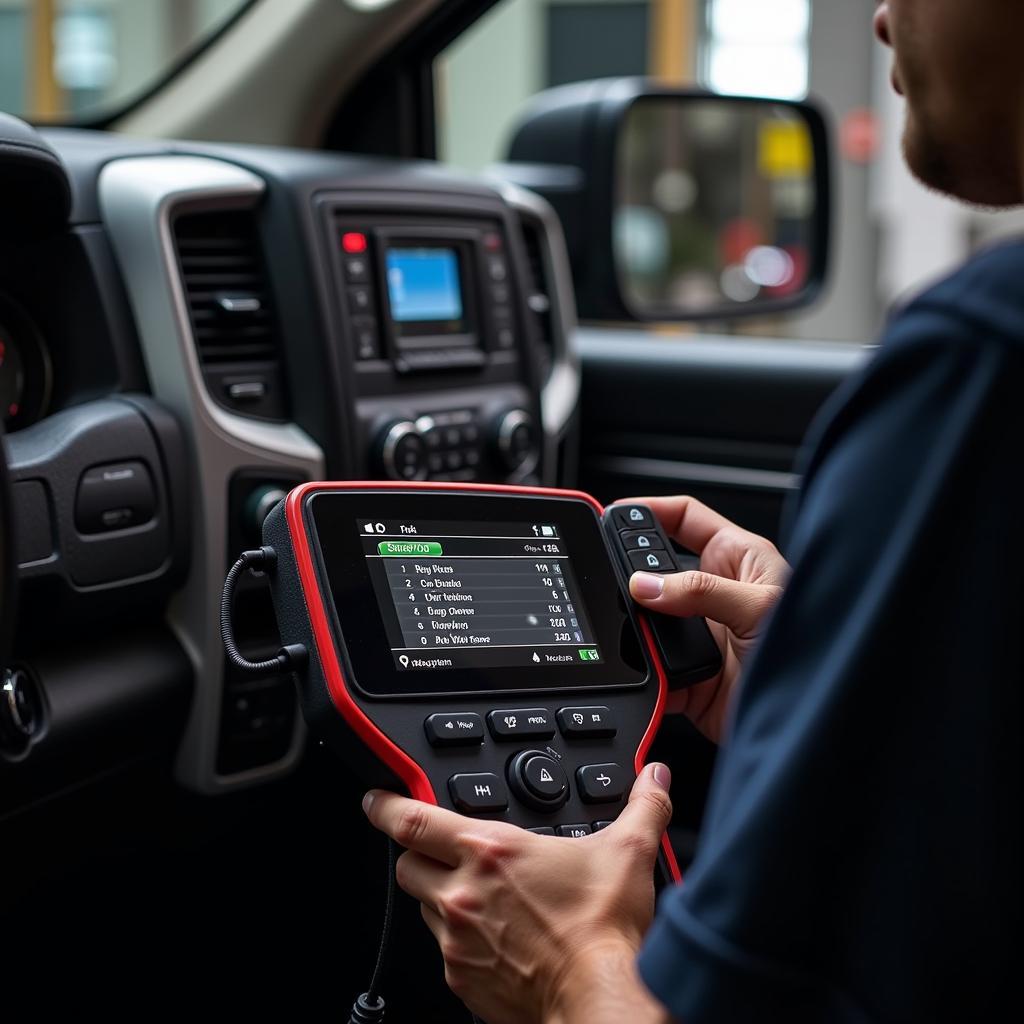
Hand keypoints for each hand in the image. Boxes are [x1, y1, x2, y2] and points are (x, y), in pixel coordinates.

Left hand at [363, 763, 674, 1023]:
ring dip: (440, 897)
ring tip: (478, 898)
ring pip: (423, 907)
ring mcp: (457, 940)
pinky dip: (457, 940)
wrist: (599, 1000)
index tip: (376, 799)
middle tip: (442, 853)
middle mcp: (463, 894)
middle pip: (407, 863)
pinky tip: (492, 939)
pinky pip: (442, 950)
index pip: (412, 819)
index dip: (385, 804)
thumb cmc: (603, 931)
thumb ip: (642, 805)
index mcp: (491, 852)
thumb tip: (654, 777)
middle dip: (418, 854)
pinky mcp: (461, 979)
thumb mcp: (627, 853)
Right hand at [625, 495, 788, 743]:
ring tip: (633, 628)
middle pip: (656, 571)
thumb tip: (648, 584)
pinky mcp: (686, 676)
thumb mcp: (760, 607)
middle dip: (633, 573)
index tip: (615, 514)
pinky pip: (650, 669)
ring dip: (635, 628)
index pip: (684, 520)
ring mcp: (698, 636)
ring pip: (646, 622)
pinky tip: (645, 668)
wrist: (810, 722)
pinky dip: (641, 672)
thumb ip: (702, 591)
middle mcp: (714, 595)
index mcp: (737, 560)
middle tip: (615, 576)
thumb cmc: (816, 653)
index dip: (650, 510)